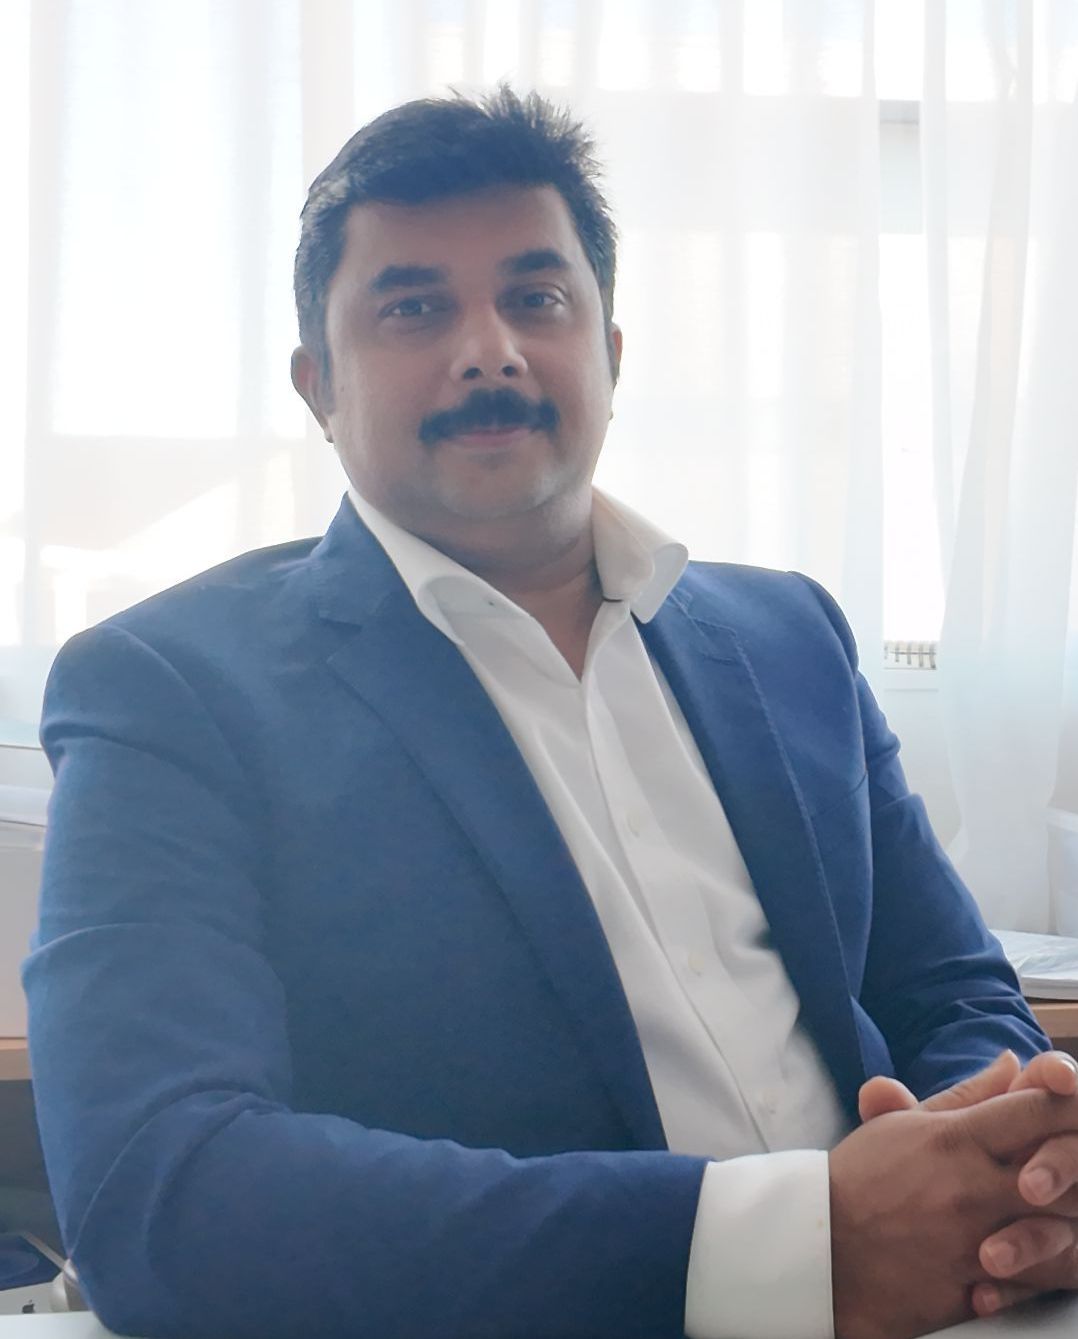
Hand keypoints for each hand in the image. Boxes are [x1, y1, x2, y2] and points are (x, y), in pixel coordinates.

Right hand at [830, 1086, 1077, 1338]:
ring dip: (1070, 1220)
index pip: (1036, 1111)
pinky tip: (1046, 1257)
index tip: (1076, 1098)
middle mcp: (973, 1189)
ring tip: (1069, 1211)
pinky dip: (1046, 1269)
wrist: (820, 1248)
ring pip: (1058, 1231)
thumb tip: (1014, 1063)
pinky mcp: (973, 1291)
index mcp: (956, 1140)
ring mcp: (976, 1243)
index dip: (1069, 1102)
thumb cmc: (861, 1178)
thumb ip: (968, 1095)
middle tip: (1077, 1159)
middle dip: (1077, 1163)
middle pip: (1063, 1173)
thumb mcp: (907, 1124)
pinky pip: (1031, 1284)